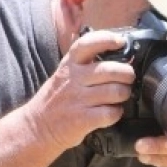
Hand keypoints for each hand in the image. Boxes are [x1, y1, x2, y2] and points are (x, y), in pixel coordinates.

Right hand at [25, 30, 134, 150]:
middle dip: (127, 74)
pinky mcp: (82, 119)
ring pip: (115, 91)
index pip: (87, 44)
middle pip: (110, 70)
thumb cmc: (56, 100)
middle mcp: (73, 79)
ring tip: (121, 96)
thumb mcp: (63, 75)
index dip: (107, 39)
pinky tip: (113, 112)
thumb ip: (84, 65)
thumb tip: (116, 56)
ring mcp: (77, 99)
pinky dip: (117, 113)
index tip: (120, 41)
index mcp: (69, 65)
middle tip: (128, 79)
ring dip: (124, 94)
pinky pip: (110, 113)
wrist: (37, 127)